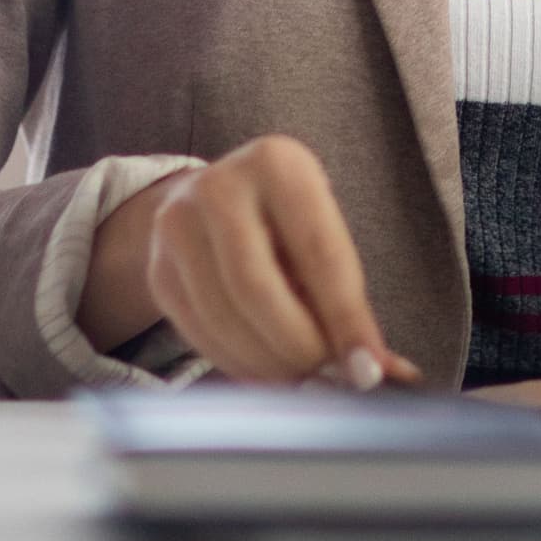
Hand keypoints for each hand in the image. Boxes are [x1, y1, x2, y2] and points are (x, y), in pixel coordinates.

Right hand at [86, 136, 420, 387]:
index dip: (345, 319)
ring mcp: (178, 225)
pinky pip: (198, 333)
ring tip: (300, 377)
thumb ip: (348, 301)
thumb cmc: (288, 226)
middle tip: (325, 376)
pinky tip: (264, 370)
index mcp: (279, 164)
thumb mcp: (322, 238)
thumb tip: (381, 370)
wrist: (215, 200)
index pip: (318, 253)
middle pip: (257, 288)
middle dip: (298, 347)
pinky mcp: (159, 268)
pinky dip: (238, 364)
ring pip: (223, 317)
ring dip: (268, 364)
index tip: (367, 369)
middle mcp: (220, 185)